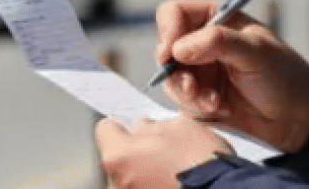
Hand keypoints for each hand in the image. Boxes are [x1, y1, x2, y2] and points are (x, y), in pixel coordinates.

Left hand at [96, 116, 232, 187]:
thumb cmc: (203, 163)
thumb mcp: (180, 125)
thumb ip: (152, 125)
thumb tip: (143, 128)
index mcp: (118, 154)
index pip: (106, 129)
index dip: (123, 125)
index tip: (133, 128)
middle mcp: (116, 182)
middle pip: (119, 156)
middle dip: (137, 151)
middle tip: (162, 150)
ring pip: (131, 177)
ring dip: (145, 173)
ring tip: (172, 171)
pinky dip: (154, 186)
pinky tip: (173, 183)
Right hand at [155, 0, 308, 152]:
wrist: (295, 117)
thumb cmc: (283, 74)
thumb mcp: (256, 51)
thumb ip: (218, 42)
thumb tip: (178, 48)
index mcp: (214, 19)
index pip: (174, 13)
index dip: (167, 30)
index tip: (170, 54)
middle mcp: (201, 42)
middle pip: (164, 47)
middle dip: (176, 71)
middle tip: (193, 88)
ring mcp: (198, 70)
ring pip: (169, 77)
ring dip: (188, 93)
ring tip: (214, 102)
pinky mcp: (197, 97)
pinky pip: (180, 100)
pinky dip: (196, 107)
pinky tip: (221, 109)